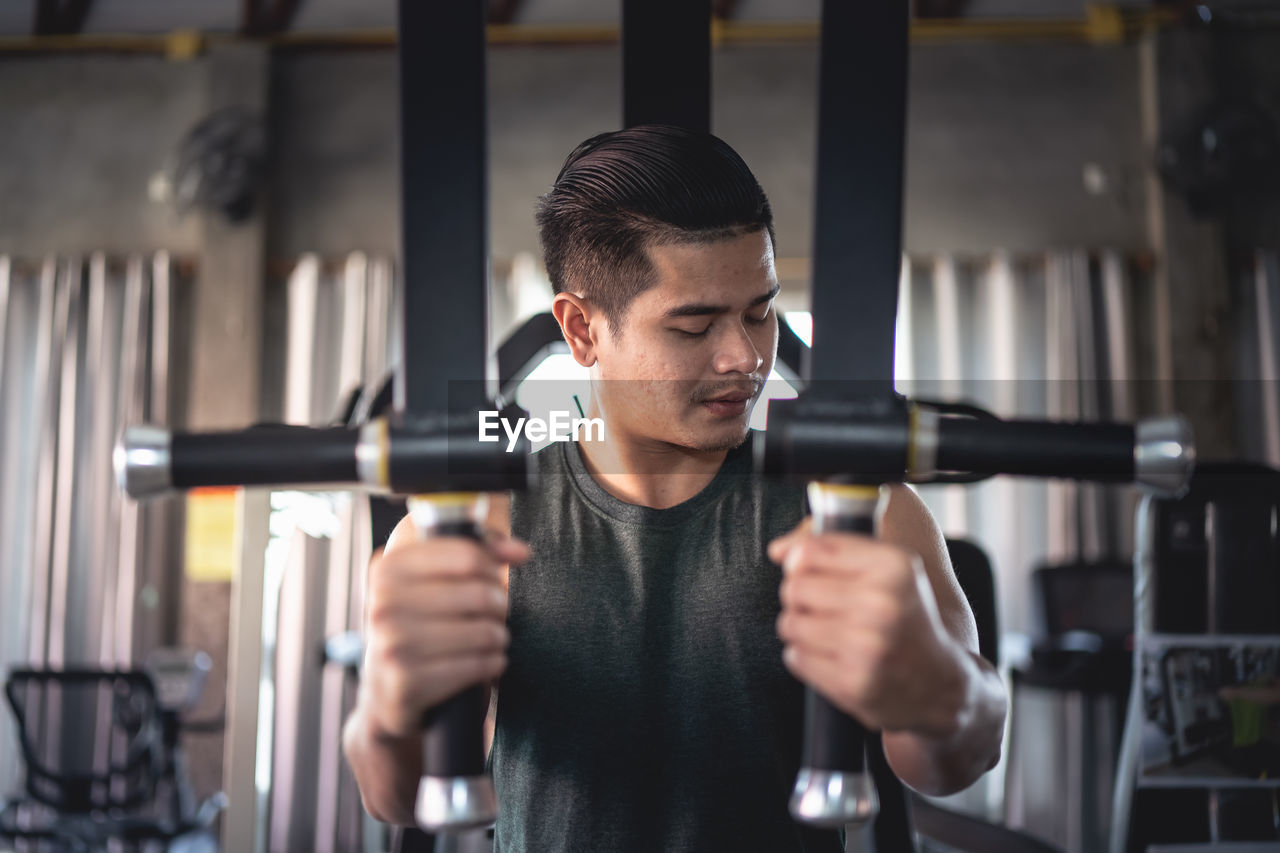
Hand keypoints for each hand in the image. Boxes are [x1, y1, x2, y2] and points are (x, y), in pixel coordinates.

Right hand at [359, 533, 529, 738]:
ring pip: (484, 632)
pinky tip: (489, 661)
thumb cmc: (420, 625)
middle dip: (500, 604)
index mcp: (388, 569)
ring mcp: (392, 646)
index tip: (494, 579)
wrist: (386, 690)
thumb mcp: (434, 582)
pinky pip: (476, 666)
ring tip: (494, 638)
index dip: (492, 568)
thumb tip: (521, 551)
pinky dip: (493, 663)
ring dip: (499, 637)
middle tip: (498, 613)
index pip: (468, 556)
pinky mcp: (407, 683)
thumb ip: (479, 555)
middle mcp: (384, 605)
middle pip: (480, 594)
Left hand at [768, 521, 968, 738]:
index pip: (810, 552)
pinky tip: (833, 655)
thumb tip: (778, 550)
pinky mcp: (852, 684)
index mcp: (894, 567)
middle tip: (822, 605)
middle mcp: (882, 605)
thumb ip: (833, 546)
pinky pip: (795, 657)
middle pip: (794, 587)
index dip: (799, 560)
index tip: (808, 569)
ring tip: (828, 631)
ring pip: (790, 623)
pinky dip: (806, 655)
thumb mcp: (891, 568)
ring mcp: (867, 647)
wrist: (940, 684)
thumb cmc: (908, 618)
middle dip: (800, 595)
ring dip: (801, 627)